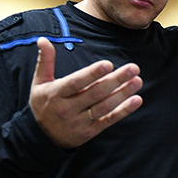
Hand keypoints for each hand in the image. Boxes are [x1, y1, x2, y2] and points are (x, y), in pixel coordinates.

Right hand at [29, 37, 143, 148]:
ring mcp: (80, 122)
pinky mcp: (90, 132)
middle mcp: (68, 109)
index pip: (76, 83)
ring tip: (137, 81)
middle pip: (95, 93)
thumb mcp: (39, 83)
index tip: (108, 64)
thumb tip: (43, 39)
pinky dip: (124, 111)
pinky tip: (136, 100)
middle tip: (133, 68)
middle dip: (115, 80)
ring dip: (123, 94)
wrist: (42, 137)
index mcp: (56, 94)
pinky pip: (109, 120)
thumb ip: (45, 61)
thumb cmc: (44, 104)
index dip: (92, 74)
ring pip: (104, 107)